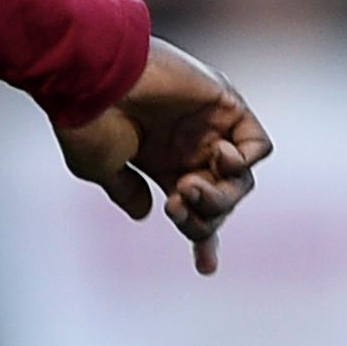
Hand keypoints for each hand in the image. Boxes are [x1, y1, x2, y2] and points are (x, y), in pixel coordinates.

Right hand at [57, 38, 268, 274]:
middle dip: (205, 218)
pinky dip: (244, 161)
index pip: (195, 208)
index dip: (203, 239)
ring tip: (188, 185)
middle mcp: (189, 146)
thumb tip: (148, 214)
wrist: (92, 76)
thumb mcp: (101, 168)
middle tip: (177, 205)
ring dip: (219, 196)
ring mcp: (210, 127)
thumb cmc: (88, 121)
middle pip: (221, 201)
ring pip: (240, 181)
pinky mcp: (226, 104)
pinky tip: (217, 156)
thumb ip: (127, 191)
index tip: (205, 269)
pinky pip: (258, 146)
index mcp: (162, 164)